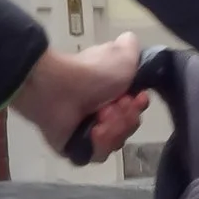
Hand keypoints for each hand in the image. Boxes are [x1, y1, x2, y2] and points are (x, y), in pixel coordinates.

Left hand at [12, 31, 149, 159]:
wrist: (59, 88)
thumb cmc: (91, 72)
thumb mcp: (123, 53)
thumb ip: (133, 49)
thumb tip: (131, 44)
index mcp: (111, 94)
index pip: (136, 111)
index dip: (139, 107)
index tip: (136, 99)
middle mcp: (100, 113)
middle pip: (128, 128)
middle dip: (126, 119)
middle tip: (113, 107)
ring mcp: (87, 132)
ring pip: (116, 143)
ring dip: (114, 129)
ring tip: (100, 116)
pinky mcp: (76, 149)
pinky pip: (98, 155)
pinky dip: (100, 144)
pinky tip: (94, 131)